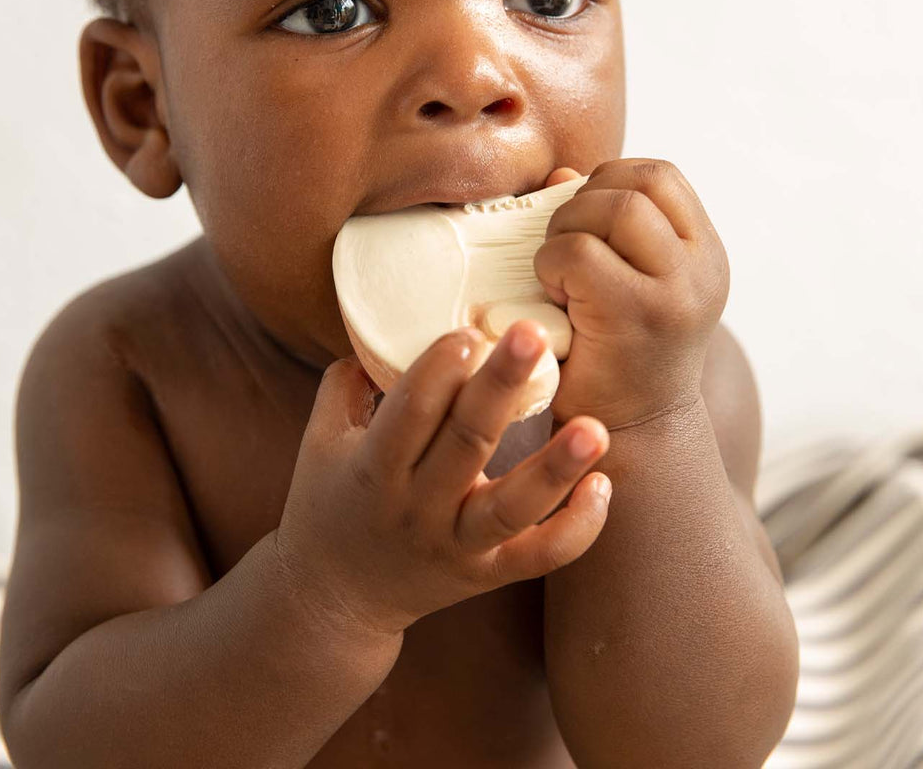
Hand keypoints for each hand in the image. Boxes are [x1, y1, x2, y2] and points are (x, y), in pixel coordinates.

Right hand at [273, 322, 610, 638]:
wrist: (334, 599)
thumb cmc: (328, 502)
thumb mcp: (319, 440)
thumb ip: (347, 382)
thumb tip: (386, 324)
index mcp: (373, 470)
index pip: (408, 414)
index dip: (437, 372)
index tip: (468, 332)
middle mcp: (417, 508)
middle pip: (466, 444)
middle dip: (499, 387)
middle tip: (531, 333)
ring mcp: (456, 545)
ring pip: (512, 509)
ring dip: (555, 467)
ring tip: (595, 427)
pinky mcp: (488, 573)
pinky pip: (540, 557)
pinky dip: (576, 528)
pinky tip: (603, 485)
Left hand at [537, 159, 729, 429]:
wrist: (630, 439)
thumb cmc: (615, 356)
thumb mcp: (624, 283)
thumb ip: (603, 227)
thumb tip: (561, 175)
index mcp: (704, 253)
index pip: (660, 176)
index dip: (609, 182)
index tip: (584, 226)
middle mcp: (702, 269)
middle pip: (637, 183)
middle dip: (583, 204)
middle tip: (564, 251)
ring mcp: (675, 292)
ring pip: (613, 209)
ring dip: (566, 231)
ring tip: (560, 274)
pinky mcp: (637, 315)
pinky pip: (578, 253)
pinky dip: (550, 264)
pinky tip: (554, 298)